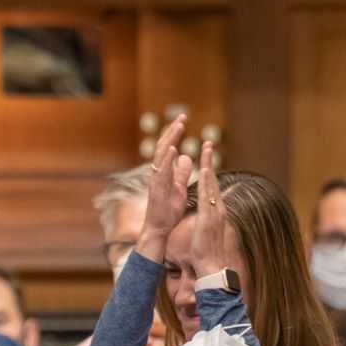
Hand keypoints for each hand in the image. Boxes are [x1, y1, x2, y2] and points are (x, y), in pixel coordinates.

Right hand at [138, 114, 191, 258]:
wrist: (159, 229)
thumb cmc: (168, 210)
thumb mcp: (179, 186)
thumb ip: (182, 172)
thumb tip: (188, 157)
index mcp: (164, 172)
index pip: (168, 147)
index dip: (175, 133)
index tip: (183, 119)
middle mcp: (158, 174)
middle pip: (164, 147)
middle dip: (173, 131)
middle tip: (182, 116)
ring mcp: (156, 181)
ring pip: (161, 156)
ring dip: (170, 140)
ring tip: (178, 127)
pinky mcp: (157, 190)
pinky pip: (161, 172)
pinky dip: (166, 160)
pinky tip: (173, 149)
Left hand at [190, 140, 238, 275]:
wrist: (212, 266)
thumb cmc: (207, 251)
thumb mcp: (206, 230)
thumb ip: (207, 219)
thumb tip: (207, 213)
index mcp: (214, 211)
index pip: (211, 187)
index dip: (208, 171)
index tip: (206, 156)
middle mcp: (217, 208)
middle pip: (213, 180)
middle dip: (210, 161)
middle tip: (208, 142)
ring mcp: (214, 211)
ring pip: (211, 184)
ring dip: (209, 165)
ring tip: (206, 148)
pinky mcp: (209, 217)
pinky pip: (207, 197)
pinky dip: (206, 183)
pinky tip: (204, 171)